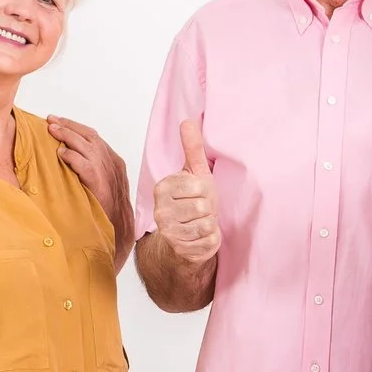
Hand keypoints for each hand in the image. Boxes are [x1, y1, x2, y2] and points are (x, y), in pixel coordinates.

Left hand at [48, 115, 129, 239]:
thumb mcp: (101, 184)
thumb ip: (89, 169)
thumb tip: (67, 157)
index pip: (94, 137)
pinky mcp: (101, 185)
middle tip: (51, 121)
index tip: (58, 122)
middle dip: (69, 126)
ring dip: (68, 136)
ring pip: (88, 146)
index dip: (76, 128)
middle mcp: (113, 163)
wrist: (118, 229)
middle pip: (90, 137)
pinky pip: (86, 165)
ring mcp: (108, 173)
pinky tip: (61, 153)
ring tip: (52, 130)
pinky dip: (73, 157)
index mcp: (114, 162)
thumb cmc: (107, 209)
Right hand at [152, 119, 220, 265]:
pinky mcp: (180, 251)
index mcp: (162, 188)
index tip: (197, 195)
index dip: (206, 192)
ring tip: (200, 223)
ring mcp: (168, 233)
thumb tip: (187, 121)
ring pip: (206, 225)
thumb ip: (192, 148)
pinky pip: (209, 242)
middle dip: (209, 210)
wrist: (186, 238)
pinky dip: (211, 240)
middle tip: (200, 212)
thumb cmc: (192, 202)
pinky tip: (201, 238)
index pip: (199, 187)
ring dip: (210, 225)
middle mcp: (160, 211)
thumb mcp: (195, 173)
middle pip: (203, 207)